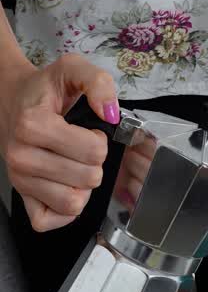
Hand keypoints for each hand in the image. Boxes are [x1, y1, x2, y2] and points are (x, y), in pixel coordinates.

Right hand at [0, 53, 118, 231]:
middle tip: (80, 147)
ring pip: (72, 203)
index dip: (100, 141)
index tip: (88, 130)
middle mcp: (21, 155)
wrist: (13, 99)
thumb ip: (97, 82)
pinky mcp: (21, 196)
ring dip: (83, 186)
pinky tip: (66, 187)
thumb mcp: (72, 70)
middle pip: (88, 179)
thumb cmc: (45, 90)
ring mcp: (19, 179)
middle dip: (94, 163)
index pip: (93, 152)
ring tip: (74, 165)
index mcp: (33, 124)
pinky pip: (48, 221)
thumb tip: (110, 113)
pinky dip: (64, 210)